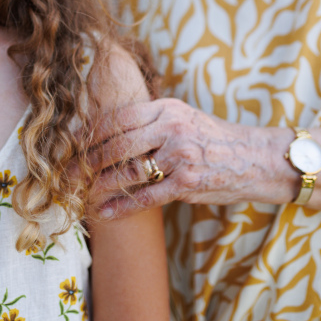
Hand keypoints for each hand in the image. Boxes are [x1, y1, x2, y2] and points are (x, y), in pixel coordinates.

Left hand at [87, 98, 294, 219]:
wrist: (253, 158)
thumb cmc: (212, 138)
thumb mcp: (183, 116)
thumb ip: (152, 119)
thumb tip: (110, 128)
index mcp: (167, 108)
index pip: (119, 117)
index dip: (92, 132)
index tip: (74, 143)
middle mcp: (171, 128)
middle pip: (117, 144)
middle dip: (88, 161)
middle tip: (68, 173)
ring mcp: (179, 156)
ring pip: (128, 171)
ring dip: (99, 185)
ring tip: (81, 193)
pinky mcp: (186, 183)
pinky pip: (146, 197)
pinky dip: (121, 206)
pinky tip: (104, 212)